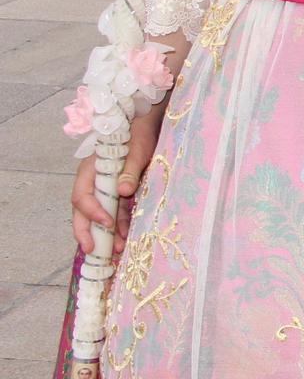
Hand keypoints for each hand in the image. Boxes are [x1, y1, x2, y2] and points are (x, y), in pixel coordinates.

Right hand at [71, 103, 164, 253]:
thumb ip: (130, 171)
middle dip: (86, 232)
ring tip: (116, 250)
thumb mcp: (137, 151)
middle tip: (93, 251)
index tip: (106, 223)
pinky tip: (124, 239)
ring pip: (99, 215)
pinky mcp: (116, 193)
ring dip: (106, 233)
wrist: (146, 126)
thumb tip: (124, 191)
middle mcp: (92, 182)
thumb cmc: (138, 135)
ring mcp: (104, 189)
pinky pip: (113, 213)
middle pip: (82, 211)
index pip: (82, 196)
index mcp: (90, 171)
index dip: (91, 212)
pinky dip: (117, 226)